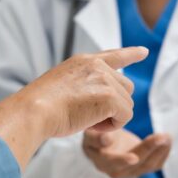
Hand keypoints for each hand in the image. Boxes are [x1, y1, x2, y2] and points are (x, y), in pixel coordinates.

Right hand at [0, 47, 147, 170]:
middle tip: (90, 117)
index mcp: (83, 61)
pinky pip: (125, 116)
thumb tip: (102, 100)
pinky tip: (92, 126)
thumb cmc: (41, 106)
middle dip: (115, 105)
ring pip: (127, 103)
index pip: (113, 55)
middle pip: (125, 88)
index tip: (144, 52)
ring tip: (87, 121)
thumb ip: (83, 85)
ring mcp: (104, 80)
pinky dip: (113, 126)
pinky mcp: (109, 97)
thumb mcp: (63, 85)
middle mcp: (96, 66)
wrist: (34, 110)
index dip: (130, 54)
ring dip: (112, 117)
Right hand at [83, 129, 171, 177]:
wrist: (104, 142)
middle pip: (136, 164)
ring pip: (148, 165)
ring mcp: (131, 171)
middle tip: (161, 136)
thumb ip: (96, 137)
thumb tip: (106, 139)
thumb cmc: (96, 135)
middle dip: (149, 149)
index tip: (134, 157)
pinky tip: (168, 141)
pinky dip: (164, 153)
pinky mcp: (142, 168)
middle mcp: (117, 171)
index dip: (123, 160)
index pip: (113, 162)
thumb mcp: (90, 133)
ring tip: (167, 137)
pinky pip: (156, 165)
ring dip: (160, 151)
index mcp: (102, 161)